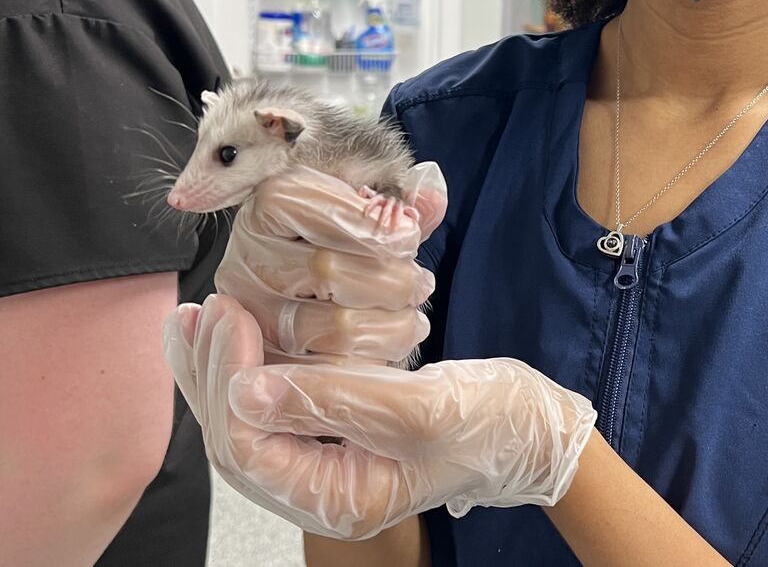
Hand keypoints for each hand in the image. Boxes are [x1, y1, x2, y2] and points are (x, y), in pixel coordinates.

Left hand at [162, 295, 597, 539]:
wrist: (531, 427)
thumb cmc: (488, 422)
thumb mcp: (420, 409)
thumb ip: (336, 400)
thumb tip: (247, 389)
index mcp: (338, 497)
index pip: (249, 449)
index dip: (229, 380)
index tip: (232, 313)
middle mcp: (320, 486)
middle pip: (236, 436)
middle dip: (211, 372)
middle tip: (198, 310)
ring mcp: (327, 458)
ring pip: (248, 419)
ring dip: (220, 366)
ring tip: (195, 316)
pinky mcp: (337, 429)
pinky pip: (274, 402)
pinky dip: (250, 363)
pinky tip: (238, 328)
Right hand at [214, 162, 445, 363]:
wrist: (304, 276)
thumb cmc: (344, 233)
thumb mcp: (368, 202)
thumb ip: (399, 201)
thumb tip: (431, 198)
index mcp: (271, 204)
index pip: (320, 210)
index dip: (373, 228)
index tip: (410, 239)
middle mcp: (248, 258)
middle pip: (327, 270)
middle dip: (391, 280)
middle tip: (421, 284)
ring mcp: (252, 316)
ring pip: (334, 327)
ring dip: (392, 325)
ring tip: (414, 318)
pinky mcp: (269, 367)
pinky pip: (332, 375)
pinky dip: (373, 361)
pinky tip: (391, 345)